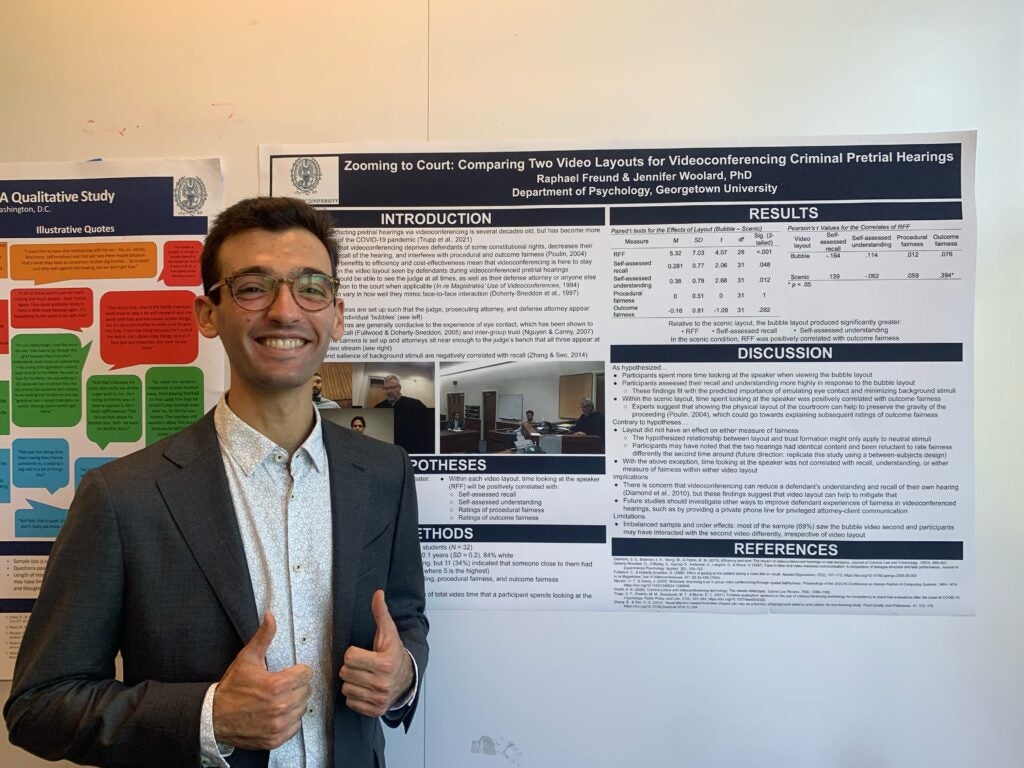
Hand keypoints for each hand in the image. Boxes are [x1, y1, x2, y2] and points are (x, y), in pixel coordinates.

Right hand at [213, 612, 312, 749]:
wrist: (214, 717)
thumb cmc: (232, 687)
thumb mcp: (247, 659)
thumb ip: (263, 637)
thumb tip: (270, 616)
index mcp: (277, 685)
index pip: (306, 674)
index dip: (297, 671)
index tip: (288, 673)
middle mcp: (281, 706)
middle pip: (306, 691)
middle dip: (296, 687)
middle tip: (281, 687)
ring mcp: (279, 725)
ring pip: (302, 709)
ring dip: (293, 704)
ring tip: (277, 700)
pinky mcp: (276, 739)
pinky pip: (295, 727)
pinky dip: (288, 721)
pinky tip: (276, 714)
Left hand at [339, 590, 413, 716]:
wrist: (408, 677)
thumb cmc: (393, 653)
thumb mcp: (388, 632)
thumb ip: (380, 613)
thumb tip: (378, 593)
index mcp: (385, 663)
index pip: (349, 657)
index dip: (354, 653)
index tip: (365, 653)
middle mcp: (383, 683)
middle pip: (345, 673)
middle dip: (352, 667)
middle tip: (364, 665)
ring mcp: (379, 698)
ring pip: (346, 688)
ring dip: (352, 681)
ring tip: (364, 676)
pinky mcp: (375, 710)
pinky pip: (350, 702)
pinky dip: (355, 695)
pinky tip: (365, 688)